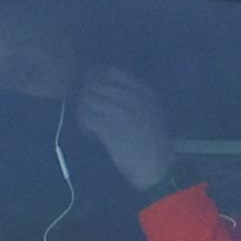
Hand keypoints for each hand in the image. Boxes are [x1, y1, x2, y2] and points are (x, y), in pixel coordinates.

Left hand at [72, 65, 171, 193]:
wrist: (158, 168)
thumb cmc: (155, 143)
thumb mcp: (153, 112)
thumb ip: (135, 96)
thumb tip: (106, 85)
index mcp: (145, 93)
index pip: (112, 71)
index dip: (97, 76)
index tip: (92, 85)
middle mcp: (132, 98)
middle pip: (96, 83)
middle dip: (86, 92)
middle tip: (84, 104)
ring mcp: (120, 113)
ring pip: (88, 99)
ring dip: (82, 108)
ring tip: (86, 120)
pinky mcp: (109, 129)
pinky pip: (87, 117)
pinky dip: (83, 123)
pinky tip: (87, 131)